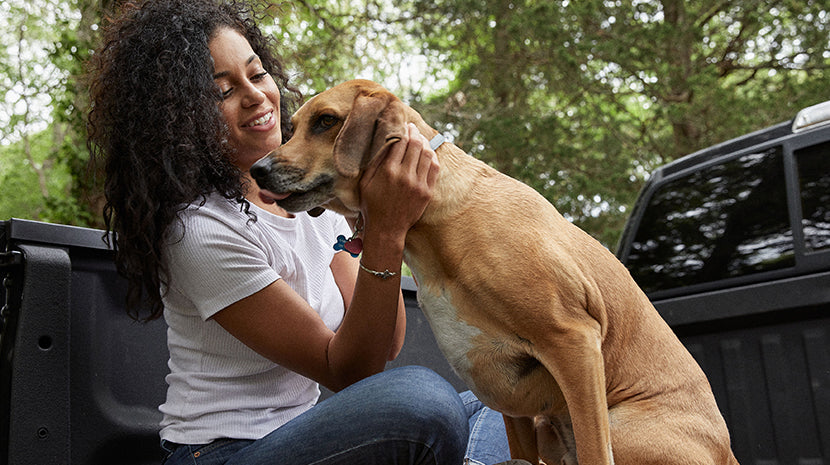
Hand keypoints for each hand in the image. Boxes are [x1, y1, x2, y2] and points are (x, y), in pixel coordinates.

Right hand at [358, 123, 439, 238]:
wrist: (386, 228)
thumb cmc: (371, 205)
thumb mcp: (366, 181)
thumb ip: (375, 161)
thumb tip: (384, 141)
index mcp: (388, 171)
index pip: (400, 142)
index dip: (402, 130)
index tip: (402, 125)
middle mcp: (405, 176)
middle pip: (415, 144)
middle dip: (414, 132)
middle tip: (412, 127)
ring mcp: (419, 184)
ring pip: (427, 154)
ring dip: (424, 142)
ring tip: (420, 138)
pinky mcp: (427, 192)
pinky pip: (435, 168)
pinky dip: (432, 156)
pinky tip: (427, 152)